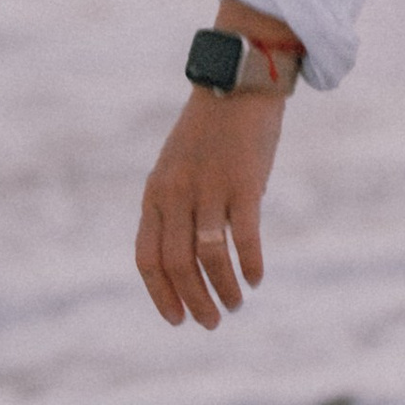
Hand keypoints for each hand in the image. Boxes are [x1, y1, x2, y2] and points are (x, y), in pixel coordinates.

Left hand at [136, 84, 286, 327]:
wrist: (238, 83)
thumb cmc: (211, 130)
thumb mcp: (178, 167)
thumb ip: (176, 206)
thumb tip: (189, 256)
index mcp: (156, 193)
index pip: (147, 257)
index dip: (160, 294)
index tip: (177, 319)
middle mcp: (177, 194)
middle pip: (177, 264)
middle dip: (193, 300)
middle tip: (211, 322)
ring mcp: (209, 188)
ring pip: (209, 256)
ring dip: (223, 289)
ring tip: (236, 304)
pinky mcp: (243, 183)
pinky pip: (244, 236)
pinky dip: (250, 264)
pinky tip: (256, 278)